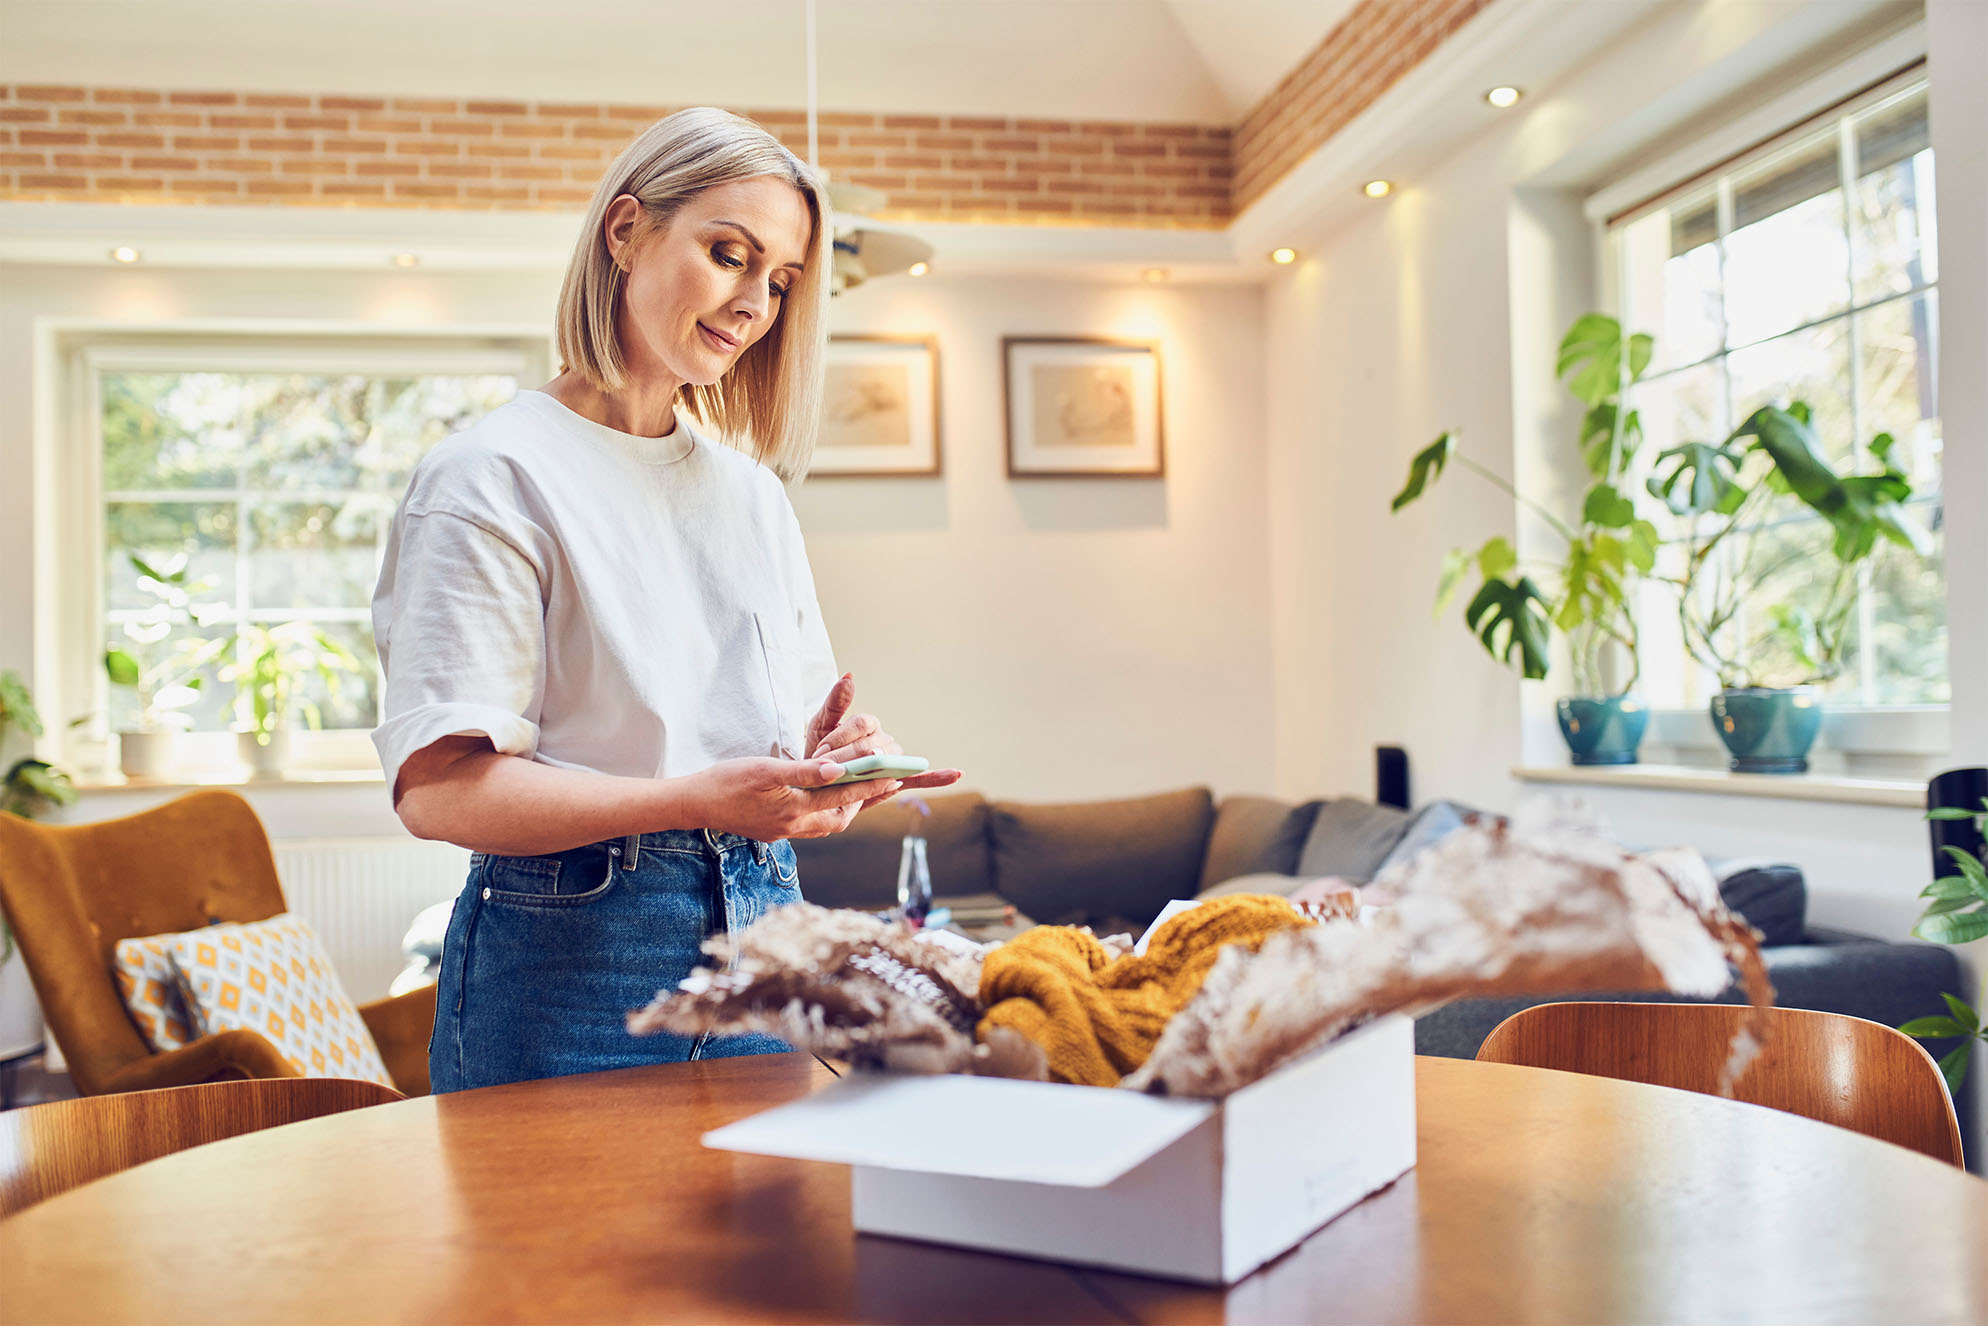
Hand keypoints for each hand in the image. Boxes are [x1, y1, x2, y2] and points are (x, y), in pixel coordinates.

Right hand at [689, 756, 904, 840]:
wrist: (693, 803)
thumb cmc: (726, 781)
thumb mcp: (766, 770)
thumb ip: (804, 771)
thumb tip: (838, 769)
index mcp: (793, 810)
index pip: (841, 796)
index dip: (870, 784)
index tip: (894, 775)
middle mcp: (792, 827)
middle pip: (839, 818)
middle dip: (862, 801)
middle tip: (882, 783)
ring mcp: (783, 833)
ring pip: (825, 824)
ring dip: (844, 807)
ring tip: (860, 790)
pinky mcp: (774, 833)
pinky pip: (809, 825)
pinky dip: (824, 812)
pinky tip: (825, 801)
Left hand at [804, 672, 962, 808]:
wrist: (819, 780)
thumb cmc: (821, 751)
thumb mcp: (821, 725)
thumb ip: (836, 703)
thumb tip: (849, 676)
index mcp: (869, 724)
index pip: (863, 724)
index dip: (843, 736)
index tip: (822, 751)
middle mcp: (885, 739)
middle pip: (874, 745)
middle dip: (849, 757)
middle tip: (829, 768)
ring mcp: (893, 760)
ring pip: (891, 762)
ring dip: (879, 769)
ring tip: (869, 771)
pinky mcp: (897, 780)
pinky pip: (920, 778)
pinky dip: (938, 777)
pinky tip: (957, 774)